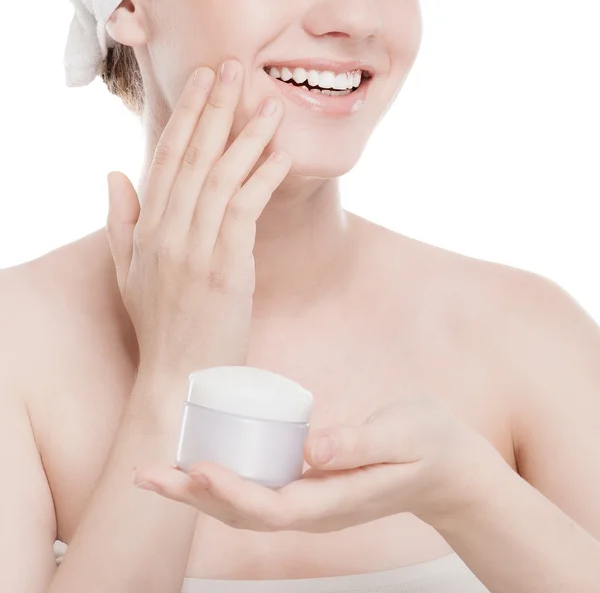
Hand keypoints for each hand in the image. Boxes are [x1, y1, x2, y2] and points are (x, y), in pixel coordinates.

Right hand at [105, 60, 289, 378]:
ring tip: (269, 106)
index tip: (202, 83)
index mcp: (147, 230)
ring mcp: (196, 250)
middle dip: (214, 110)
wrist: (182, 375)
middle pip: (192, 158)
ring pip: (221, 178)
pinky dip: (262, 178)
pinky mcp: (227, 269)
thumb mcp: (128, 273)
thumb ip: (120, 221)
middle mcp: (168, 233)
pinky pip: (244, 210)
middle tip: (234, 70)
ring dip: (246, 137)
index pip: (165, 160)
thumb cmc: (161, 325)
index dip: (185, 118)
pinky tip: (279, 154)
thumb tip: (114, 173)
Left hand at [132, 395, 506, 531]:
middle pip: (245, 513)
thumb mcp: (404, 434)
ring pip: (245, 506)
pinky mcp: (310, 485)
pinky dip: (223, 480)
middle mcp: (316, 508)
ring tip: (158, 474)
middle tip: (148, 474)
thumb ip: (362, 441)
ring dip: (198, 491)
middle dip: (194, 495)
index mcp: (336, 499)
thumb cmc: (428, 445)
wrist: (447, 468)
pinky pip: (258, 489)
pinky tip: (201, 465)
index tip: (195, 470)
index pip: (273, 507)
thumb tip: (312, 449)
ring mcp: (311, 500)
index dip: (230, 492)